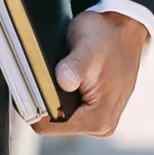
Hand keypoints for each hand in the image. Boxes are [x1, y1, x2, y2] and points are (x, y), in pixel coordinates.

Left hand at [33, 7, 149, 140]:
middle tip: (40, 75)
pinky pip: (68, 109)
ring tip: (53, 74)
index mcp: (99, 119)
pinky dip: (60, 95)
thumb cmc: (108, 37)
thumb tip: (64, 81)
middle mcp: (102, 125)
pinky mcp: (96, 110)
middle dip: (43, 101)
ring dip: (51, 97)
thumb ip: (74, 67)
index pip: (49, 126)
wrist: (125, 28)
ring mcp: (99, 119)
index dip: (34, 106)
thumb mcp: (88, 47)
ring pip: (58, 116)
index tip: (28, 85)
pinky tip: (61, 77)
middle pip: (53, 123)